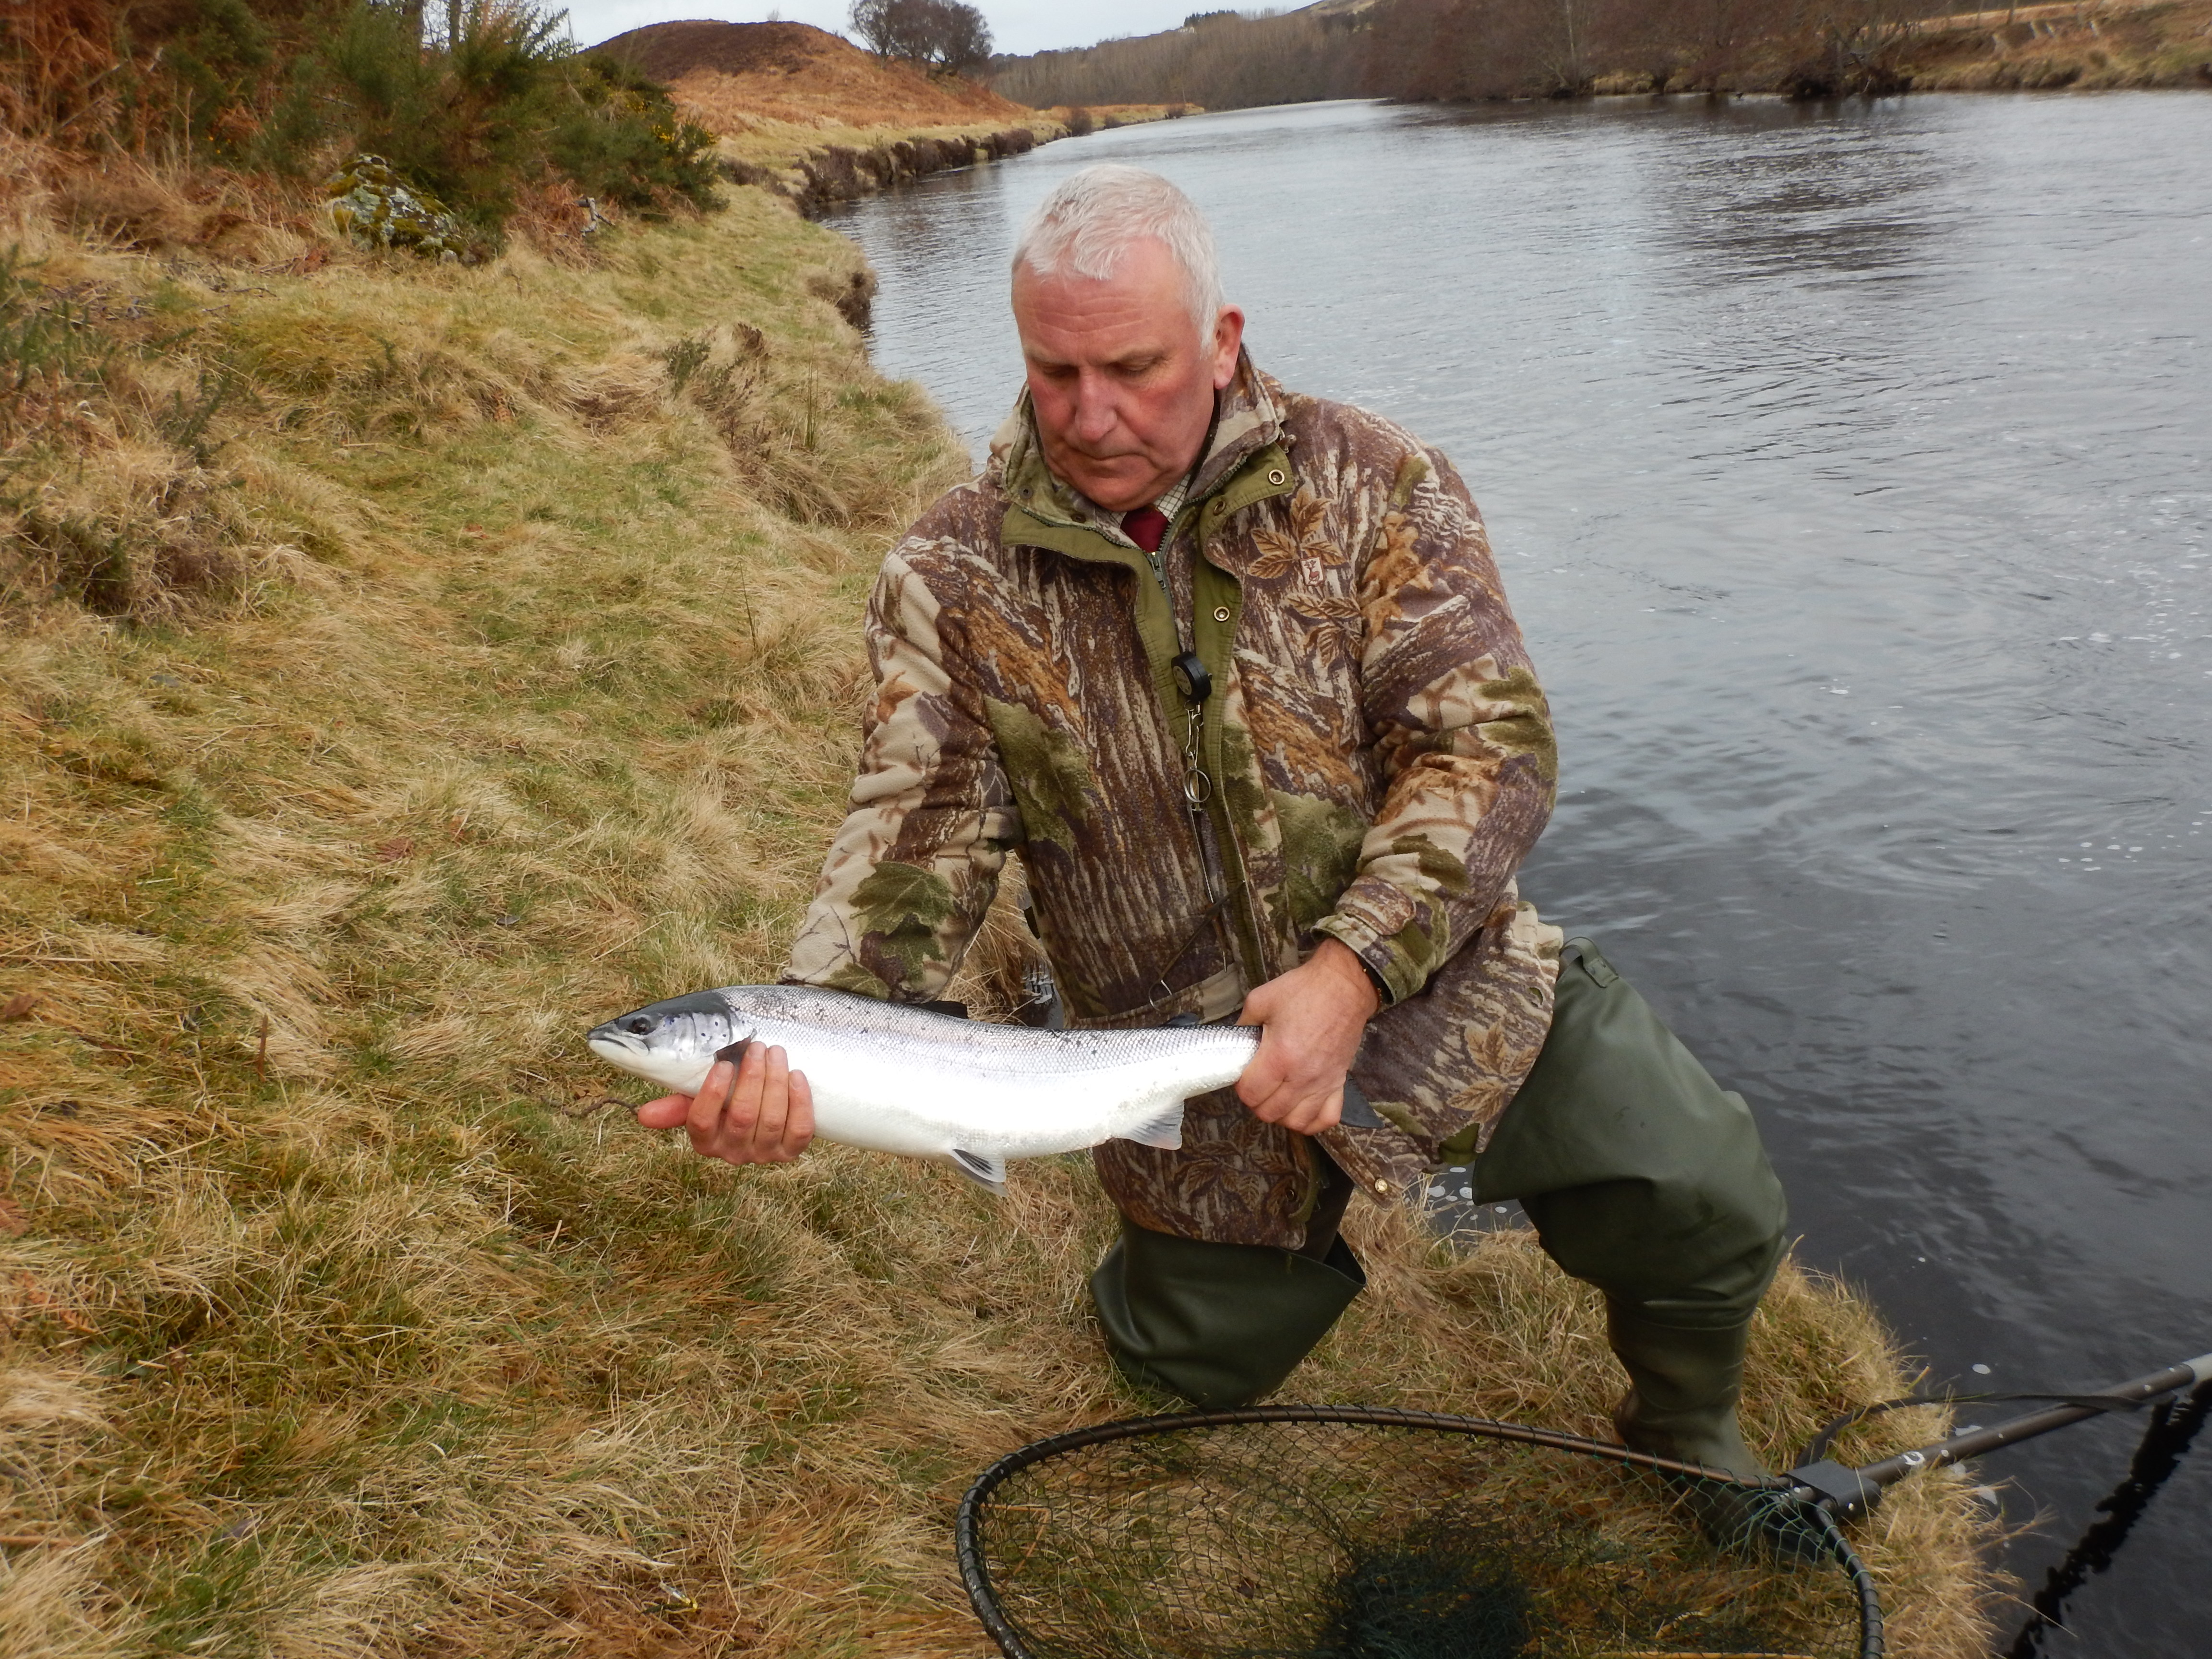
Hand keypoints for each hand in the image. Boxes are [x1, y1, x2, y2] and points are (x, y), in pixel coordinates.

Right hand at [634, 1042, 814, 1165]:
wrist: (765, 1111)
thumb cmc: (727, 1099)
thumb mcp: (700, 1099)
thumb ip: (676, 1104)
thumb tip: (642, 1115)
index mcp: (704, 1140)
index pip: (700, 1122)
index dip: (712, 1094)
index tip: (724, 1064)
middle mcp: (732, 1152)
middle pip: (741, 1117)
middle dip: (751, 1078)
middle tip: (757, 1047)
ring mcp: (763, 1154)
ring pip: (770, 1120)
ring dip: (775, 1082)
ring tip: (776, 1053)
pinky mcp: (791, 1152)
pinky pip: (799, 1130)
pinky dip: (799, 1101)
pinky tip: (796, 1075)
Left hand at [1234, 938, 1380, 1135]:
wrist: (1344, 986)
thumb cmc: (1303, 990)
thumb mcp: (1261, 1000)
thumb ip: (1243, 1025)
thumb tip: (1235, 1043)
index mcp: (1279, 1056)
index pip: (1250, 1094)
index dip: (1241, 1086)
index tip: (1245, 1073)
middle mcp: (1301, 1077)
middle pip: (1269, 1113)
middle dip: (1257, 1101)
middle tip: (1259, 1082)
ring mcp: (1323, 1083)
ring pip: (1296, 1122)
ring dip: (1282, 1114)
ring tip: (1278, 1096)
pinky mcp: (1339, 1083)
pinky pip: (1326, 1119)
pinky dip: (1312, 1120)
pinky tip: (1303, 1106)